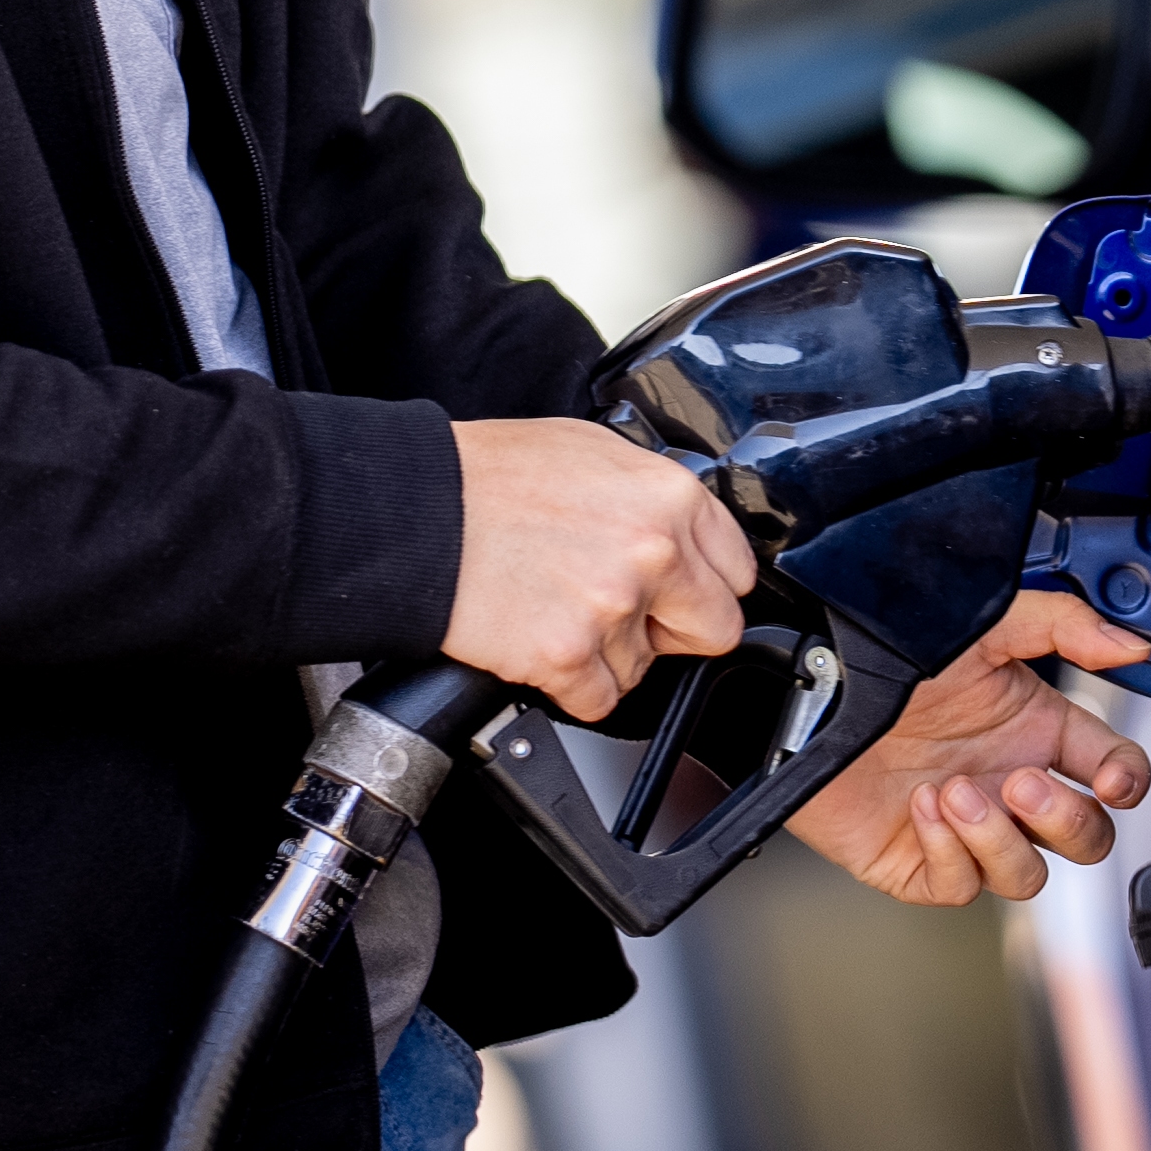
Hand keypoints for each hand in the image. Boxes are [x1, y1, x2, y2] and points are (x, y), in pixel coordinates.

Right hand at [443, 419, 755, 721]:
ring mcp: (612, 608)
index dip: (703, 585)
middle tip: (623, 611)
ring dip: (608, 655)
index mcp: (670, 498)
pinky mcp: (566, 655)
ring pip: (646, 669)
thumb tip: (682, 530)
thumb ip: (650, 496)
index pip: (737, 571)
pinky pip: (598, 700)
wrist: (413, 512)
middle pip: (714, 631)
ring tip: (556, 609)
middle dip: (673, 630)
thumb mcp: (589, 451)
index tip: (680, 591)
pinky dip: (569, 684)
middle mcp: (653, 553)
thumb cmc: (486, 476)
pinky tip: (539, 639)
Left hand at [791, 591, 1150, 904]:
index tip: (1110, 780)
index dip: (1126, 783)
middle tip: (1019, 784)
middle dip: (1065, 819)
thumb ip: (1065, 626)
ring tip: (954, 791)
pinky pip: (962, 887)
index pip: (1114, 772)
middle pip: (1086, 838)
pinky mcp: (919, 862)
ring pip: (1028, 875)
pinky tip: (921, 808)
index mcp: (1035, 731)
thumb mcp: (984, 625)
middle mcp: (1008, 784)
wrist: (805, 689)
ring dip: (999, 839)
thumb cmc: (884, 652)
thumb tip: (1132, 648)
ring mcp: (966, 829)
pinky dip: (949, 853)